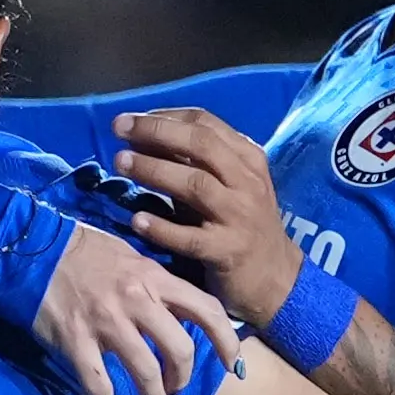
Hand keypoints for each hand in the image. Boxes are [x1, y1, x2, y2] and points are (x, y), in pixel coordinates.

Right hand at [36, 221, 221, 394]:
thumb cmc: (89, 253)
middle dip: (182, 378)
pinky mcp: (76, 341)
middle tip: (174, 389)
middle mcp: (136, 301)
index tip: (232, 366)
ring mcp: (106, 323)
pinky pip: (98, 385)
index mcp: (155, 279)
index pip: (206, 311)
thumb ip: (158, 288)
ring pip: (144, 372)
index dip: (226, 342)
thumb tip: (182, 316)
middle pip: (178, 350)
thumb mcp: (134, 259)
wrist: (37, 247)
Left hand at [112, 105, 305, 323]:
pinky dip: (163, 228)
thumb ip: (194, 162)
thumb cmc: (245, 225)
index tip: (131, 119)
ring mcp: (239, 217)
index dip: (165, 117)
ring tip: (121, 163)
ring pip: (195, 185)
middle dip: (157, 132)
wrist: (275, 278)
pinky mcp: (228, 252)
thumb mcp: (230, 185)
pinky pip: (191, 238)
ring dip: (154, 170)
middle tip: (119, 130)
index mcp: (248, 159)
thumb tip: (144, 136)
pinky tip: (138, 220)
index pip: (205, 123)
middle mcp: (246, 183)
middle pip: (201, 145)